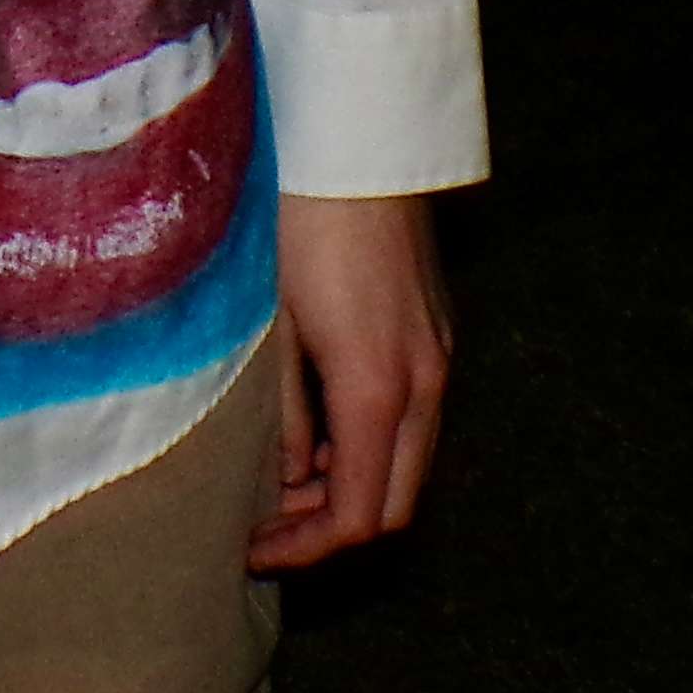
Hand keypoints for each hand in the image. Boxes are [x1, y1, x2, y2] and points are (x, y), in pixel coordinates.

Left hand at [247, 191, 452, 571]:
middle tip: (267, 525)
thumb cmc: (299, 225)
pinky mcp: (436, 331)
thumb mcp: (272, 327)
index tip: (253, 548)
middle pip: (396, 504)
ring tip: (283, 478)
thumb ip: (280, 415)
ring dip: (352, 486)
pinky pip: (414, 419)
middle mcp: (426, 382)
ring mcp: (439, 355)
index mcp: (380, 390)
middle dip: (331, 528)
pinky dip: (371, 445)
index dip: (306, 549)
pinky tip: (318, 427)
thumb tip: (283, 481)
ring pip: (409, 463)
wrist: (357, 143)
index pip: (359, 516)